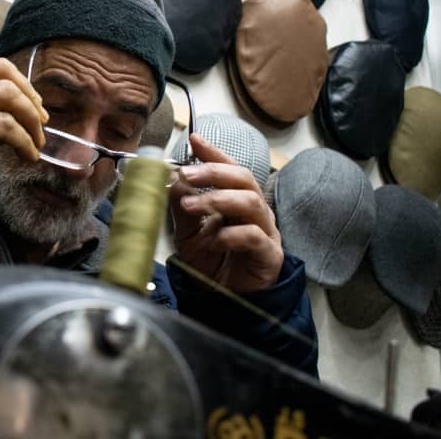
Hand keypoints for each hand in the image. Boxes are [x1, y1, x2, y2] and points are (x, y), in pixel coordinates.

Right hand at [0, 58, 48, 178]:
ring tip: (36, 143)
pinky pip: (6, 127)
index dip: (20, 82)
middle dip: (31, 99)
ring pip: (9, 97)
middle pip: (4, 75)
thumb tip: (26, 116)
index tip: (34, 104)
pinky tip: (28, 155)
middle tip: (41, 122)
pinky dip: (25, 142)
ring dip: (31, 121)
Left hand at [170, 133, 282, 293]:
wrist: (226, 302)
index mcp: (236, 201)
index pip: (229, 168)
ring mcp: (265, 231)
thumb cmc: (212, 264)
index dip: (214, 152)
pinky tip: (214, 240)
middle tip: (187, 174)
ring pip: (250, 202)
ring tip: (191, 206)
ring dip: (218, 199)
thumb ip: (181, 207)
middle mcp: (254, 211)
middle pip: (244, 178)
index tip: (194, 139)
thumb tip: (170, 179)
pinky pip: (254, 236)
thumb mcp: (187, 233)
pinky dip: (231, 234)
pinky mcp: (269, 255)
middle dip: (214, 171)